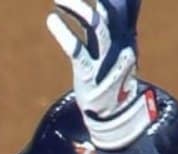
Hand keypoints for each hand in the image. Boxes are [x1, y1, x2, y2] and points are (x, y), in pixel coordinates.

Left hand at [47, 0, 153, 150]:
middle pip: (108, 14)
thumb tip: (100, 11)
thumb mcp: (116, 55)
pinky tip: (52, 20)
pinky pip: (77, 50)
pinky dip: (64, 33)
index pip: (119, 11)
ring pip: (96, 27)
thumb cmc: (111, 81)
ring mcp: (106, 60)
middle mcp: (120, 47)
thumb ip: (110, 32)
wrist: (113, 117)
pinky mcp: (89, 74)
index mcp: (126, 40)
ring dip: (78, 9)